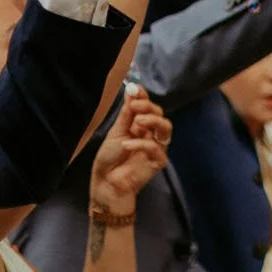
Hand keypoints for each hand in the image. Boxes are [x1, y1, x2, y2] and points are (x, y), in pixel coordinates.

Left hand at [91, 91, 172, 214]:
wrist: (106, 182)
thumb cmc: (109, 158)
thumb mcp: (116, 132)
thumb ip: (126, 113)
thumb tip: (132, 89)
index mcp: (140, 126)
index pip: (148, 108)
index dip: (144, 98)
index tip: (135, 88)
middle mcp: (151, 134)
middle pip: (160, 115)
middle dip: (149, 108)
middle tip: (135, 107)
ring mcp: (156, 147)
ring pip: (166, 128)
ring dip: (153, 121)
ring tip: (138, 121)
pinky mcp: (158, 161)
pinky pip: (156, 148)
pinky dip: (141, 144)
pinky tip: (126, 145)